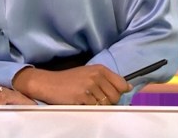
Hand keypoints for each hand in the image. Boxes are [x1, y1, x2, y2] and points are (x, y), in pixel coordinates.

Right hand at [12, 65, 131, 105]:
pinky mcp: (82, 96)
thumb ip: (108, 79)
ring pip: (106, 104)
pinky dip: (90, 108)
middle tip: (95, 99)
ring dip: (98, 106)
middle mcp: (96, 76)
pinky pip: (95, 108)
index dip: (119, 93)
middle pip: (115, 96)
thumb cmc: (69, 80)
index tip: (112, 96)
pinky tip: (82, 103)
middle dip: (108, 102)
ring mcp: (89, 86)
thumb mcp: (89, 73)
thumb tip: (128, 87)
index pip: (122, 84)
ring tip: (87, 101)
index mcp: (100, 69)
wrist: (49, 83)